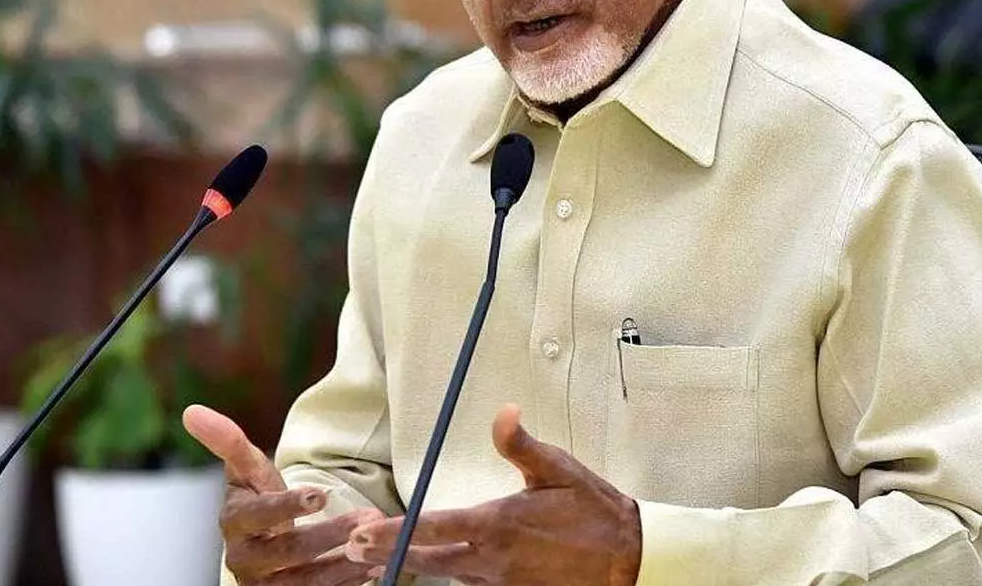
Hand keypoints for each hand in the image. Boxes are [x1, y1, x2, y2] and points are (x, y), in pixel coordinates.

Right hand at [183, 405, 384, 584]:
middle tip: (367, 517)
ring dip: (343, 564)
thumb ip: (228, 441)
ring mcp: (263, 585)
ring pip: (304, 582)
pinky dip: (345, 584)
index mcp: (235, 522)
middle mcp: (243, 559)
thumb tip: (192, 411)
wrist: (260, 541)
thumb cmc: (257, 498)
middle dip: (330, 535)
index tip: (320, 494)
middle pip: (288, 551)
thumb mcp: (247, 469)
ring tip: (374, 544)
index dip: (288, 505)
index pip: (260, 514)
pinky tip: (371, 569)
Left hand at [345, 404, 640, 585]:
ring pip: (445, 575)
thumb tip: (503, 412)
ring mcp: (500, 582)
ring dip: (413, 565)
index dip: (396, 531)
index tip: (365, 531)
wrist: (627, 561)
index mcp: (499, 523)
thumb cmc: (593, 512)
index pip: (436, 527)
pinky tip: (427, 567)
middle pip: (428, 560)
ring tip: (375, 557)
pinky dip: (446, 576)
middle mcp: (493, 559)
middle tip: (353, 548)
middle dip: (388, 554)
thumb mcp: (559, 470)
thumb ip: (522, 445)